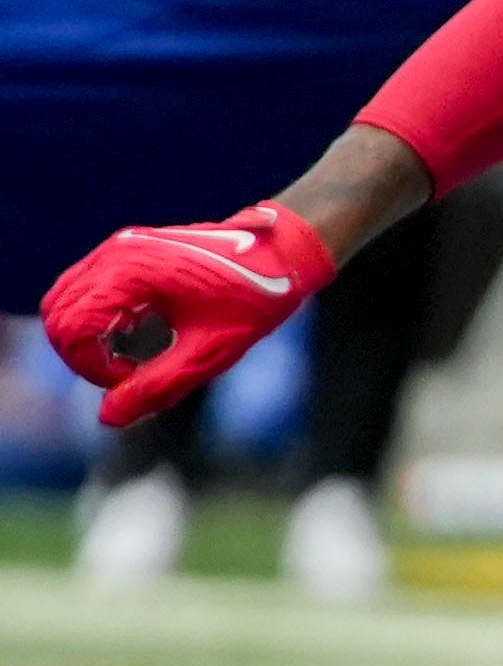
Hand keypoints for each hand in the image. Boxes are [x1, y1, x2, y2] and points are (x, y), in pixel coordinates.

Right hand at [44, 201, 334, 427]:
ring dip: (82, 336)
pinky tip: (133, 330)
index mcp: (133, 272)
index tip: (131, 378)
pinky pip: (81, 287)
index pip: (70, 327)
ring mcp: (116, 248)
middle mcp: (115, 253)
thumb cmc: (255, 299)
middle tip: (128, 374)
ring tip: (129, 354)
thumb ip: (158, 385)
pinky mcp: (123, 251)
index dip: (91, 367)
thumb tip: (108, 418)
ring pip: (62, 299)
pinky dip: (91, 316)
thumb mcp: (211, 351)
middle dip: (81, 355)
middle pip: (57, 313)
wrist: (283, 254)